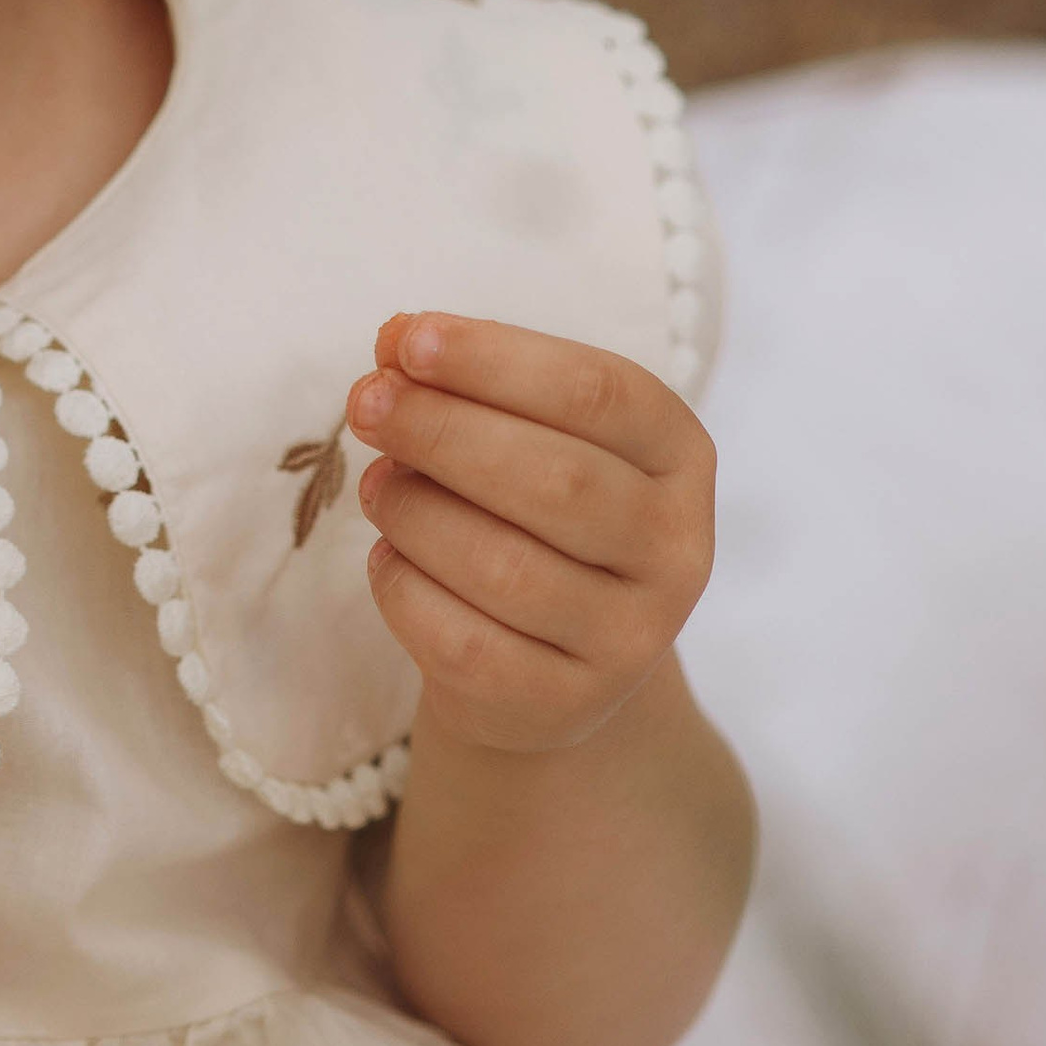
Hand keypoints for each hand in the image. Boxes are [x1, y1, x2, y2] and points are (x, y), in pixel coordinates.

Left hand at [347, 315, 713, 754]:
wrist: (550, 662)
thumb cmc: (532, 515)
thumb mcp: (527, 436)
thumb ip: (473, 384)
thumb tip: (394, 341)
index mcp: (680, 456)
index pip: (598, 392)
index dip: (496, 360)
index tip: (405, 341)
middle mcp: (677, 548)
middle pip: (556, 479)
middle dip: (442, 431)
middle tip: (366, 404)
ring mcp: (631, 638)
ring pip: (504, 568)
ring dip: (415, 513)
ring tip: (376, 487)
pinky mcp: (566, 704)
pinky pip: (464, 644)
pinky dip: (405, 590)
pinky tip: (388, 558)